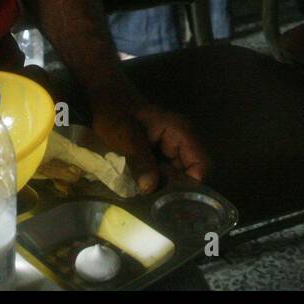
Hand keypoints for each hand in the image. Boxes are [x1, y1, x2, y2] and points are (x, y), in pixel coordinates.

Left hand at [90, 87, 209, 193]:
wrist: (103, 98)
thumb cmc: (116, 111)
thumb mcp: (125, 135)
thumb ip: (140, 160)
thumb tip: (150, 188)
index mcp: (180, 132)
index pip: (200, 165)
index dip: (190, 185)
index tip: (170, 201)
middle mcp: (181, 142)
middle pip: (189, 174)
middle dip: (173, 190)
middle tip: (153, 205)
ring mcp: (170, 149)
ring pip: (175, 177)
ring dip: (161, 188)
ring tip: (145, 201)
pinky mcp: (158, 155)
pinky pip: (162, 173)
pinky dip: (153, 183)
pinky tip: (140, 192)